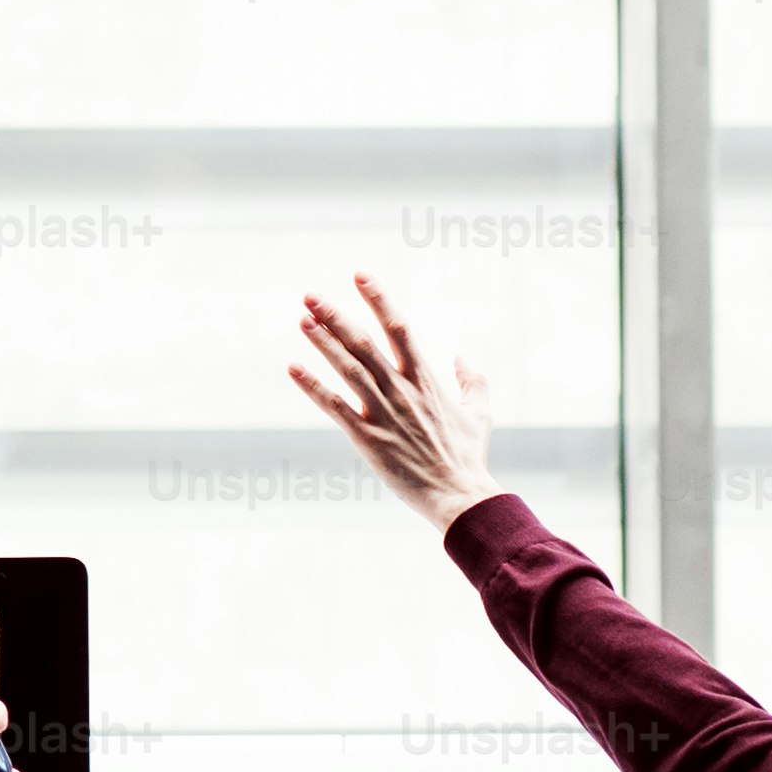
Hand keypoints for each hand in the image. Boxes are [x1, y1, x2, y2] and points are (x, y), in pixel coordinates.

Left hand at [289, 277, 497, 529]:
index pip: (399, 327)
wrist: (461, 496)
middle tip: (309, 294)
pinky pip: (335, 407)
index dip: (378, 299)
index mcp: (426, 379)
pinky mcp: (368, 438)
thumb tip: (460, 355)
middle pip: (364, 343)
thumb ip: (470, 380)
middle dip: (335, 316)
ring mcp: (384, 413)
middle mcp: (402, 390)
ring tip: (301, 320)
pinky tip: (293, 368)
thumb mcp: (479, 412)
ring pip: (348, 369)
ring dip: (322, 343)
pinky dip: (312, 387)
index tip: (359, 276)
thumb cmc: (468, 456)